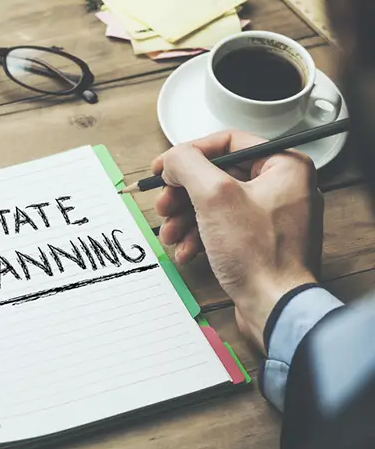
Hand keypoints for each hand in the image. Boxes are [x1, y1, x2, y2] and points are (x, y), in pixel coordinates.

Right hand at [152, 130, 323, 352]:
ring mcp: (272, 217)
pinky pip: (223, 228)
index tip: (163, 167)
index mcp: (285, 166)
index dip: (188, 153)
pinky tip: (186, 251)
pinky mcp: (261, 242)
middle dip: (183, 194)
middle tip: (163, 205)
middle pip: (217, 176)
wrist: (275, 307)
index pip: (227, 142)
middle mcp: (283, 187)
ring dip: (185, 218)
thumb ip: (187, 164)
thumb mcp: (214, 196)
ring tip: (169, 234)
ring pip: (215, 204)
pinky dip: (199, 237)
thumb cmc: (259, 255)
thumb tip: (172, 159)